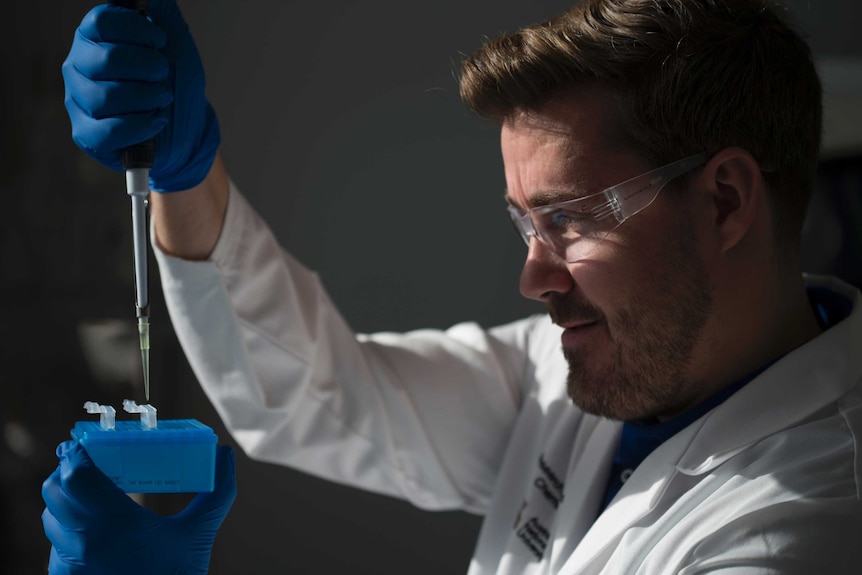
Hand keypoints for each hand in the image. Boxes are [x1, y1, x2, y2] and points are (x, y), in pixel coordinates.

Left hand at [42, 440, 235, 574]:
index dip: (74, 454)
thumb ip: (217, 494)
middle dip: (66, 473)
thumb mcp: (198, 534)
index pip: (76, 475)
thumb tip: (227, 456)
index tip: (81, 444)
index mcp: (115, 521)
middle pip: (54, 491)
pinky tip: (90, 532)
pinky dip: (66, 532)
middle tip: (85, 465)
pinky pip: (55, 546)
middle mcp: (85, 540)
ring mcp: (72, 562)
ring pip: (51, 520)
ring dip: (65, 503)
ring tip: (88, 497)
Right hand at [62, 0, 219, 191]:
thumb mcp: (175, 43)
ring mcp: (79, 102)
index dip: (138, 30)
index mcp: (94, 38)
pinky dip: (140, 126)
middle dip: (148, 68)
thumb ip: (160, 12)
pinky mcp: (87, 135)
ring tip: (163, 98)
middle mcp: (79, 67)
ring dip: (147, 98)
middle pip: (106, 60)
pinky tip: (156, 121)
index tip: (161, 41)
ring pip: (105, 97)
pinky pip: (107, 131)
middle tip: (164, 75)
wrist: (187, 128)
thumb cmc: (176, 83)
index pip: (101, 22)